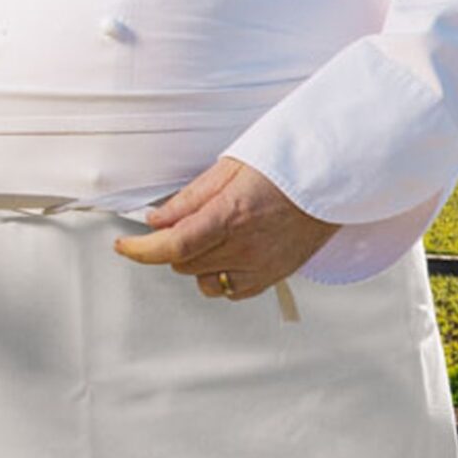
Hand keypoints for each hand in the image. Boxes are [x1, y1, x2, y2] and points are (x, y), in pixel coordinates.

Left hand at [111, 155, 340, 295]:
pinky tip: (230, 254)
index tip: (125, 246)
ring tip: (212, 237)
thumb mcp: (232, 168)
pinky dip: (220, 277)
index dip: (141, 249)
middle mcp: (245, 246)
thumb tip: (157, 220)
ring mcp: (260, 266)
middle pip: (183, 263)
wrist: (333, 180)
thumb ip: (190, 198)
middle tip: (186, 222)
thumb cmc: (287, 166)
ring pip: (203, 281)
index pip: (173, 245)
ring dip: (196, 263)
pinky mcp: (273, 277)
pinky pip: (231, 291)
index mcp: (231, 215)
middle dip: (173, 245)